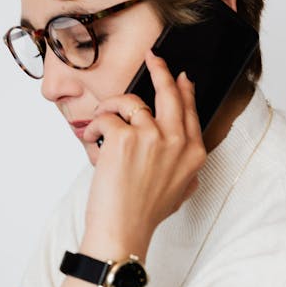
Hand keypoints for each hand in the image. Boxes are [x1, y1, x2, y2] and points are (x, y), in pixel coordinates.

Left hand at [82, 52, 204, 259]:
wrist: (123, 229)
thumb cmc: (144, 214)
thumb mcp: (180, 191)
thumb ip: (186, 168)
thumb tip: (183, 151)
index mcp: (194, 153)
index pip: (191, 110)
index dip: (184, 90)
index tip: (180, 76)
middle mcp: (177, 141)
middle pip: (171, 92)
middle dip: (161, 69)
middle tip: (153, 57)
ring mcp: (152, 137)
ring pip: (131, 100)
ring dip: (112, 107)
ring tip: (102, 121)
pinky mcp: (124, 137)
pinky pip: (107, 117)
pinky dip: (94, 126)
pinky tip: (91, 139)